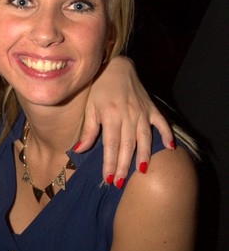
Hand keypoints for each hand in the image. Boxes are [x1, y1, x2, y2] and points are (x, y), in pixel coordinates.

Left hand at [75, 57, 173, 184]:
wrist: (116, 67)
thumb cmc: (99, 88)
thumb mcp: (90, 108)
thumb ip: (88, 130)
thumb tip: (79, 150)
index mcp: (111, 116)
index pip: (110, 145)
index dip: (109, 163)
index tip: (108, 179)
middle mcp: (128, 116)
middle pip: (127, 146)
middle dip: (123, 166)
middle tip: (119, 183)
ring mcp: (142, 112)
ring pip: (144, 138)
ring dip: (143, 156)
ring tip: (141, 172)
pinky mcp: (151, 108)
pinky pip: (162, 123)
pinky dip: (167, 134)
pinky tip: (170, 148)